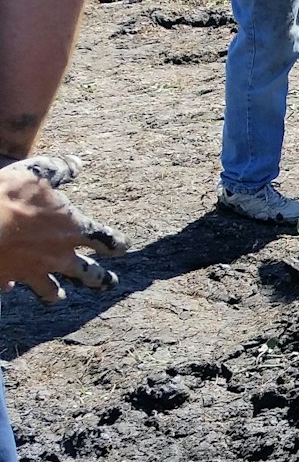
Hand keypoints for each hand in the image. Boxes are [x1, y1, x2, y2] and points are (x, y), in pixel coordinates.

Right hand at [0, 157, 128, 302]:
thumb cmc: (8, 197)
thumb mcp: (36, 173)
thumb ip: (58, 169)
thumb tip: (76, 165)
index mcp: (71, 229)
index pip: (105, 240)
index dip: (116, 244)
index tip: (123, 247)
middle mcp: (58, 256)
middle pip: (88, 274)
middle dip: (101, 279)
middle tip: (109, 283)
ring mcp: (33, 271)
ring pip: (51, 290)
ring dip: (55, 293)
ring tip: (58, 296)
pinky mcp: (7, 278)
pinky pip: (14, 287)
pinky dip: (12, 286)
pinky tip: (10, 287)